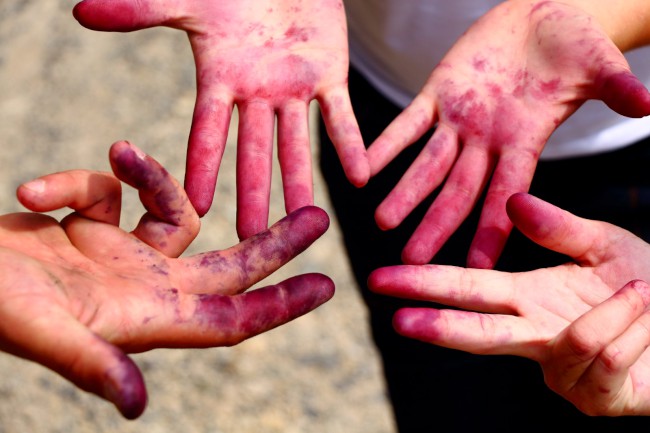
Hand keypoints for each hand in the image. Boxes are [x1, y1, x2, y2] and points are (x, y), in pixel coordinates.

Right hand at [1, 141, 332, 418]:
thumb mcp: (42, 333)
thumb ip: (91, 363)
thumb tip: (136, 406)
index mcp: (149, 317)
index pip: (233, 318)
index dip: (281, 306)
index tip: (327, 286)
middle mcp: (146, 285)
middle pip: (231, 267)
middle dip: (275, 242)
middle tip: (320, 215)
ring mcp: (121, 254)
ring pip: (177, 211)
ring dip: (156, 177)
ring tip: (118, 154)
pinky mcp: (93, 226)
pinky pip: (110, 189)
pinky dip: (83, 179)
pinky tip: (36, 191)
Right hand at [72, 0, 368, 237]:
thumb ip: (141, 9)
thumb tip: (79, 10)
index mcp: (221, 79)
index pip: (208, 131)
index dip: (202, 168)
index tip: (197, 210)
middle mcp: (257, 94)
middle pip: (253, 152)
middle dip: (252, 194)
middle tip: (250, 240)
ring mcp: (294, 89)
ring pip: (296, 144)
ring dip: (300, 183)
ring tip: (305, 224)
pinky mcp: (330, 77)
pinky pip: (341, 116)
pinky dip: (350, 144)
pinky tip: (361, 177)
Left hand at [367, 0, 649, 266]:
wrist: (541, 16)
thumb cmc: (576, 44)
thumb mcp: (600, 65)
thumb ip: (616, 87)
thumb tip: (648, 104)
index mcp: (526, 140)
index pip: (508, 194)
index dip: (493, 231)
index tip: (476, 269)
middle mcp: (488, 140)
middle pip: (458, 191)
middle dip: (437, 226)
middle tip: (412, 263)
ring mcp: (459, 119)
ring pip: (427, 163)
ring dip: (405, 193)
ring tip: (381, 224)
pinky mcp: (438, 92)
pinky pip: (407, 123)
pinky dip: (385, 144)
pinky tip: (363, 168)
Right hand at [369, 192, 649, 415]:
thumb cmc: (645, 285)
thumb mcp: (602, 246)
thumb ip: (557, 228)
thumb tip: (512, 202)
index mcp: (530, 296)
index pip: (466, 288)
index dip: (425, 284)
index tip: (383, 277)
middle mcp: (538, 335)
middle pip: (480, 333)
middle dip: (439, 326)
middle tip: (398, 321)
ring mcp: (565, 371)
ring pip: (571, 341)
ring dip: (612, 309)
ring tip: (640, 290)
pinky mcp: (598, 396)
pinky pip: (605, 352)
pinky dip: (629, 321)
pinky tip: (643, 309)